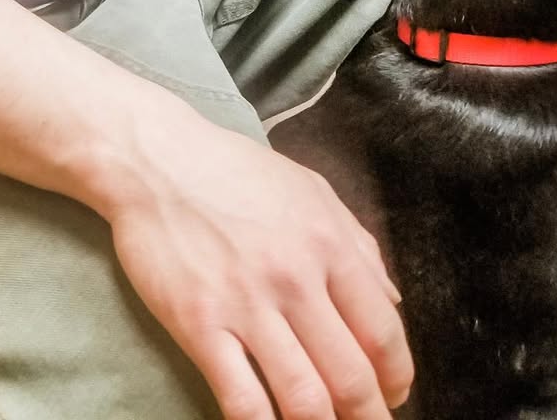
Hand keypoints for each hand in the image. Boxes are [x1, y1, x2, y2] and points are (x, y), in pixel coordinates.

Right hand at [107, 117, 413, 418]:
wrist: (160, 162)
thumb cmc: (237, 172)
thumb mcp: (312, 191)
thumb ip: (358, 243)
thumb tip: (392, 300)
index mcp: (328, 244)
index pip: (382, 329)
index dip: (397, 374)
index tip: (396, 392)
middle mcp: (296, 279)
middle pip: (350, 373)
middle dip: (369, 415)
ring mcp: (247, 304)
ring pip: (303, 397)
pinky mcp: (200, 325)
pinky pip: (241, 398)